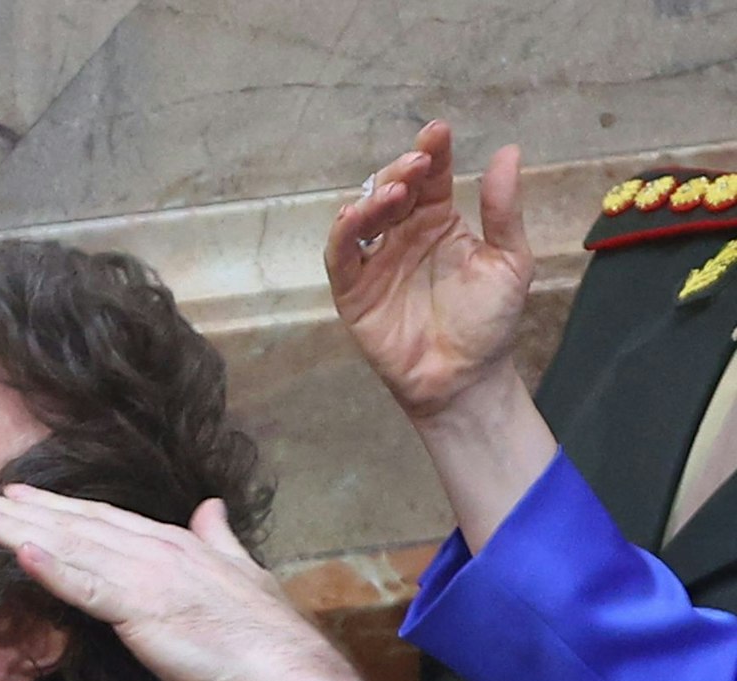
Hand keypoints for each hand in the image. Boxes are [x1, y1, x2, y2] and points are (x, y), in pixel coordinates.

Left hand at [0, 486, 370, 680]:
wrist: (286, 667)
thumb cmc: (262, 634)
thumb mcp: (240, 573)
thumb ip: (219, 538)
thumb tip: (211, 508)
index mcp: (173, 544)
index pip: (103, 519)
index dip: (58, 507)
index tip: (17, 496)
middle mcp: (154, 550)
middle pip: (75, 525)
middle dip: (21, 511)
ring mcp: (146, 577)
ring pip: (69, 547)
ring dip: (18, 531)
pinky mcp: (141, 609)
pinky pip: (87, 587)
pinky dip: (53, 568)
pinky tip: (20, 552)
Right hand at [326, 121, 533, 421]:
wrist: (465, 378)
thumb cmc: (489, 323)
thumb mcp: (510, 260)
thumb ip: (503, 210)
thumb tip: (508, 151)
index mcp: (439, 223)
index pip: (431, 177)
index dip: (433, 151)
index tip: (439, 131)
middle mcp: (403, 235)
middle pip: (391, 188)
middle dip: (402, 170)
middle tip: (419, 161)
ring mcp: (376, 262)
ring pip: (363, 215)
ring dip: (374, 197)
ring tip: (395, 191)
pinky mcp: (353, 291)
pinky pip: (340, 256)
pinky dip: (343, 233)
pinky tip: (354, 215)